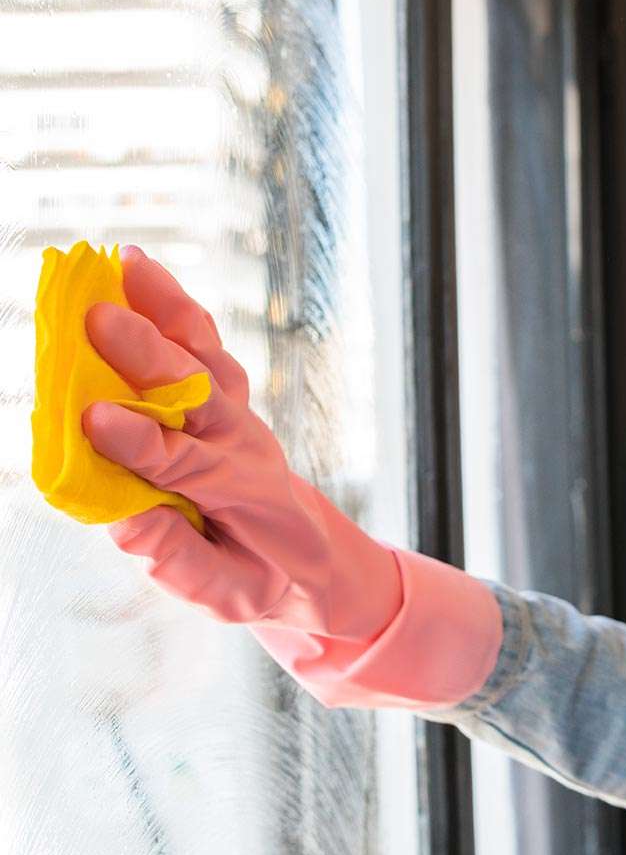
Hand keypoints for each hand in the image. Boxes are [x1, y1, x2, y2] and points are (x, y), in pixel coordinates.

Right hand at [80, 246, 401, 641]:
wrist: (303, 559)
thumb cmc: (250, 576)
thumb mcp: (223, 591)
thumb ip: (177, 559)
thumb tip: (126, 521)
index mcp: (240, 493)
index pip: (187, 463)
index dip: (141, 442)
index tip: (93, 418)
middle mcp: (243, 442)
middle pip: (197, 393)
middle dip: (148, 357)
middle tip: (98, 321)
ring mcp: (237, 415)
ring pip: (206, 355)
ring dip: (164, 309)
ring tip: (121, 264)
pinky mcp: (227, 396)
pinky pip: (203, 343)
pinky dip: (172, 303)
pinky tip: (134, 263)